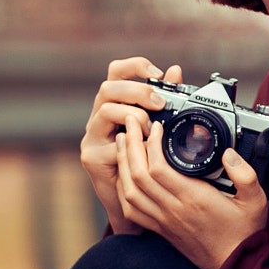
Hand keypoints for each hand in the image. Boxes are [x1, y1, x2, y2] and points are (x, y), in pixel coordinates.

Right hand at [81, 57, 181, 236]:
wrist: (139, 202)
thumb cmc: (149, 161)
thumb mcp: (159, 126)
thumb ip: (165, 99)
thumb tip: (176, 70)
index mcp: (116, 103)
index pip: (117, 71)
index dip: (134, 66)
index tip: (157, 72)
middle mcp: (99, 116)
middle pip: (108, 87)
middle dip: (137, 91)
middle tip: (160, 103)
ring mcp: (92, 136)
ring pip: (105, 110)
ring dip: (133, 115)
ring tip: (151, 130)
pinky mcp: (91, 157)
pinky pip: (109, 144)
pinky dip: (130, 144)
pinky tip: (144, 149)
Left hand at [115, 116, 268, 268]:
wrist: (234, 267)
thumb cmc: (244, 234)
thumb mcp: (256, 201)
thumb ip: (246, 175)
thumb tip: (229, 154)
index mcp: (194, 199)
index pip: (159, 168)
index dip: (151, 144)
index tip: (156, 127)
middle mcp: (174, 209)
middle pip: (137, 175)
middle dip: (130, 145)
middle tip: (131, 123)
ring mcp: (163, 221)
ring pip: (129, 191)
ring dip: (122, 164)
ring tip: (122, 142)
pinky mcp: (160, 229)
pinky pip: (131, 210)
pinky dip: (122, 190)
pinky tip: (123, 174)